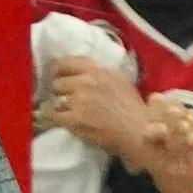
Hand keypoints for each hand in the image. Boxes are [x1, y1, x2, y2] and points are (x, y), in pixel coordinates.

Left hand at [41, 55, 158, 165]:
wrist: (137, 130)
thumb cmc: (131, 107)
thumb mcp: (117, 79)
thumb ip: (97, 73)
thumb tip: (78, 73)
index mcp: (97, 69)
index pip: (64, 63)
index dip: (59, 71)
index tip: (60, 78)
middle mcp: (86, 81)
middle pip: (57, 83)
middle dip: (60, 92)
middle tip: (67, 100)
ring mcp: (79, 100)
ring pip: (55, 101)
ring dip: (59, 108)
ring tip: (69, 113)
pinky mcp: (76, 119)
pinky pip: (55, 117)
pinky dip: (58, 121)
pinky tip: (67, 123)